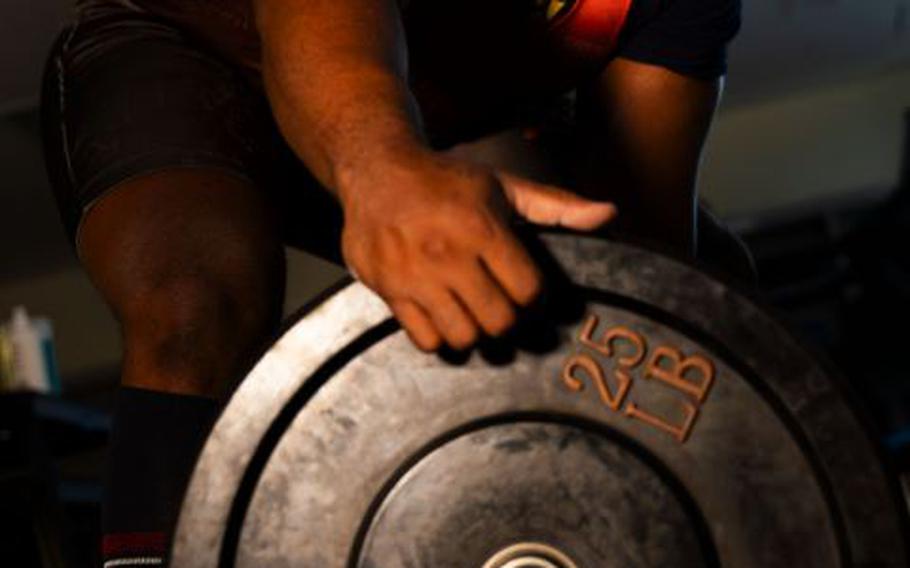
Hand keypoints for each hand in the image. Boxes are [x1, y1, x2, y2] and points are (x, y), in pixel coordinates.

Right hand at [337, 148, 616, 350]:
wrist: (377, 170)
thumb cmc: (445, 180)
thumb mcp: (503, 184)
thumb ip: (556, 205)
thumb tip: (608, 213)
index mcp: (483, 228)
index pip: (528, 290)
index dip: (532, 293)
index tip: (522, 286)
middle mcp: (449, 255)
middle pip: (499, 320)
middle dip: (506, 316)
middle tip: (498, 302)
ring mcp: (417, 276)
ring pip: (463, 335)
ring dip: (473, 329)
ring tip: (470, 310)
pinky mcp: (390, 290)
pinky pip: (425, 338)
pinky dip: (438, 335)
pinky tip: (441, 313)